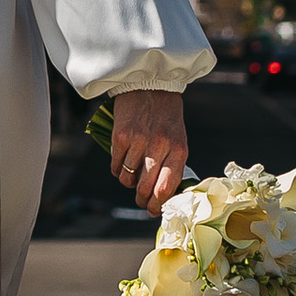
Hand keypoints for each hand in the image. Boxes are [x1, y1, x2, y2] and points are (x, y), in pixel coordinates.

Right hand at [107, 91, 189, 213]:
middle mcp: (160, 146)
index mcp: (179, 149)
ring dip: (129, 183)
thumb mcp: (178, 139)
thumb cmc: (166, 116)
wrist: (150, 84)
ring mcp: (139, 141)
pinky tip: (123, 162)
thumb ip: (172, 164)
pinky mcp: (120, 136)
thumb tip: (162, 195)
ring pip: (128, 180)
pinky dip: (118, 170)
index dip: (157, 205)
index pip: (167, 188)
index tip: (153, 210)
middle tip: (140, 200)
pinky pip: (116, 167)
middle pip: (145, 189)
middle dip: (142, 200)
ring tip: (132, 175)